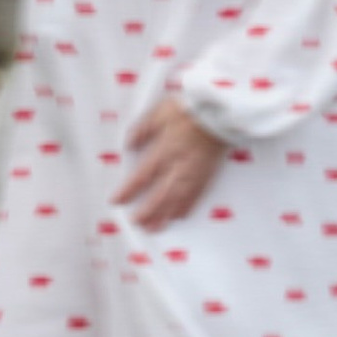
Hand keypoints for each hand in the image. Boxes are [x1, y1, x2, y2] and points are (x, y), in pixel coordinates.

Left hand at [114, 96, 225, 232]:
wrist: (220, 109)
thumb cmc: (189, 108)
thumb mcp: (159, 112)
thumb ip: (142, 130)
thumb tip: (129, 145)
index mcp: (165, 150)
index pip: (142, 176)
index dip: (128, 190)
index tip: (116, 201)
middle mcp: (179, 165)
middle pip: (160, 194)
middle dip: (147, 211)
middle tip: (136, 223)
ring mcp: (194, 171)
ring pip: (178, 199)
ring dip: (165, 215)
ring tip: (154, 228)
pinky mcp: (208, 173)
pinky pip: (196, 194)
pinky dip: (187, 207)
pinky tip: (180, 216)